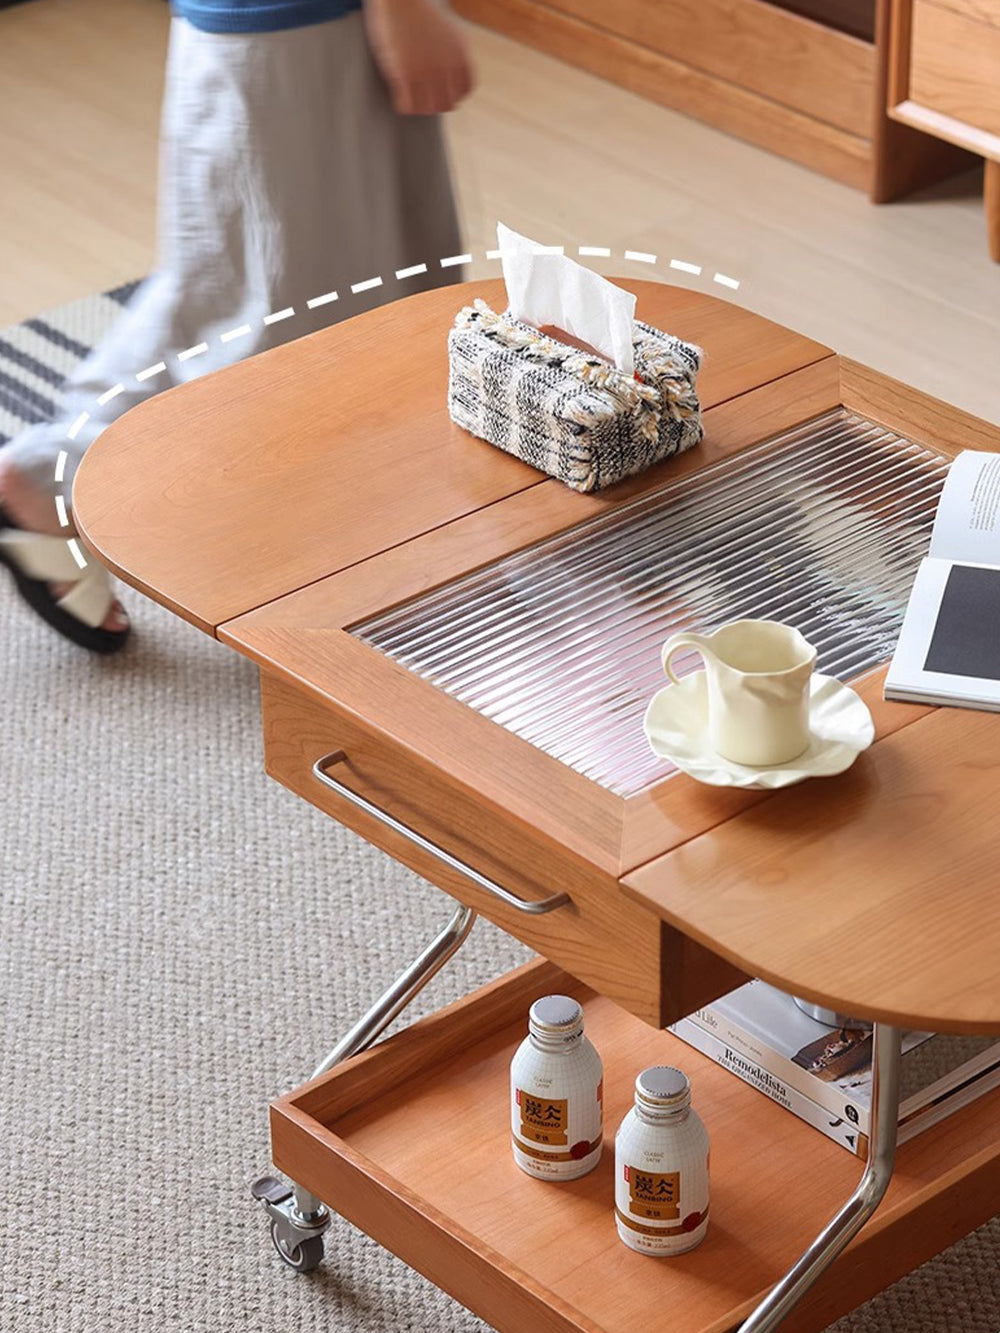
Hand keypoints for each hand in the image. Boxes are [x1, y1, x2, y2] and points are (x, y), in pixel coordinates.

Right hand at [364, 0, 474, 114]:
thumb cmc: (418, 8)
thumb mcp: (448, 29)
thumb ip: (453, 52)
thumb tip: (450, 74)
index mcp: (460, 55)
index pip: (465, 90)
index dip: (452, 94)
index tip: (441, 92)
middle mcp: (446, 67)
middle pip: (446, 104)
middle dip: (435, 103)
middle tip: (423, 97)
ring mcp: (426, 73)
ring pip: (428, 109)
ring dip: (419, 106)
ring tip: (411, 97)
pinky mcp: (404, 76)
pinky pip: (407, 106)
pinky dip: (403, 105)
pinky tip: (398, 94)